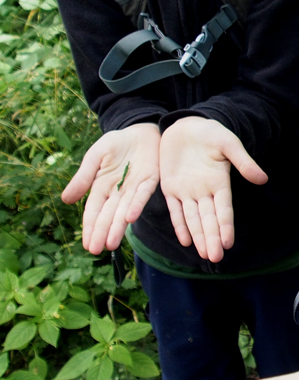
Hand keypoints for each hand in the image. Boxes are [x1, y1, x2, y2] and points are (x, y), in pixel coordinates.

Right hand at [61, 124, 160, 253]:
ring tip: (111, 243)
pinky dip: (136, 205)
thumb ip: (83, 177)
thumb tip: (65, 201)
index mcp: (102, 187)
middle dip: (102, 233)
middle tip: (97, 250)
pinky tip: (130, 217)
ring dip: (118, 227)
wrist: (139, 129)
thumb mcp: (95, 157)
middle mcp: (118, 192)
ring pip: (125, 211)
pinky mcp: (151, 180)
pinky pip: (143, 194)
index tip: (86, 244)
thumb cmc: (116, 144)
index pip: (94, 211)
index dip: (90, 227)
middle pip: (108, 215)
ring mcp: (135, 187)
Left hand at [158, 116, 266, 262]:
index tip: (228, 243)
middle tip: (215, 257)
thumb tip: (262, 179)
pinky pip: (175, 210)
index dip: (225, 226)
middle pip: (209, 219)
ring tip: (203, 255)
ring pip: (193, 219)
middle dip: (212, 238)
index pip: (224, 209)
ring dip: (198, 237)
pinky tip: (185, 241)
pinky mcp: (170, 188)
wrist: (186, 125)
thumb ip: (243, 161)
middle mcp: (204, 191)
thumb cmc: (210, 132)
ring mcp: (187, 191)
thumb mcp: (228, 143)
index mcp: (219, 182)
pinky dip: (179, 225)